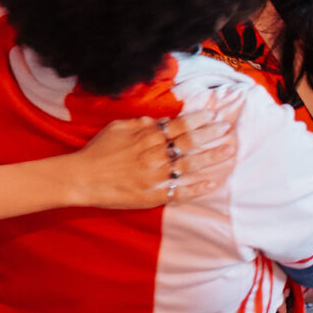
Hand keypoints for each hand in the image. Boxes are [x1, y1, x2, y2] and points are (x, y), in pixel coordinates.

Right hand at [69, 91, 241, 209]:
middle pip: (190, 142)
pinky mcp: (153, 195)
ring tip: (230, 152)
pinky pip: (180, 191)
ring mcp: (156, 176)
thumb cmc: (98, 151)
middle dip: (212, 135)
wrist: (82, 178)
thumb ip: (141, 122)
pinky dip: (198, 188)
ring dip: (212, 158)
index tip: (215, 117)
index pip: (180, 125)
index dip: (200, 120)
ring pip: (191, 165)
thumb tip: (161, 121)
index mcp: (147, 135)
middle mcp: (155, 154)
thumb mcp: (118, 127)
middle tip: (230, 131)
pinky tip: (213, 183)